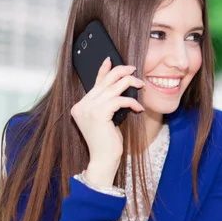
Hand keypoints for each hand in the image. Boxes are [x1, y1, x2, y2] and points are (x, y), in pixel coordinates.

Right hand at [71, 57, 144, 186]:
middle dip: (120, 72)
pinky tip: (138, 108)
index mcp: (80, 106)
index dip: (103, 70)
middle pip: (104, 81)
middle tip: (133, 70)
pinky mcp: (99, 114)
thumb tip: (119, 86)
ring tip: (141, 85)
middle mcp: (81, 105)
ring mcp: (88, 109)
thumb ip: (108, 102)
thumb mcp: (108, 118)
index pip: (94, 83)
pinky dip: (132, 102)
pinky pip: (120, 100)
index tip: (110, 60)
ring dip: (130, 84)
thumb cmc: (107, 141)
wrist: (103, 160)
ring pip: (113, 88)